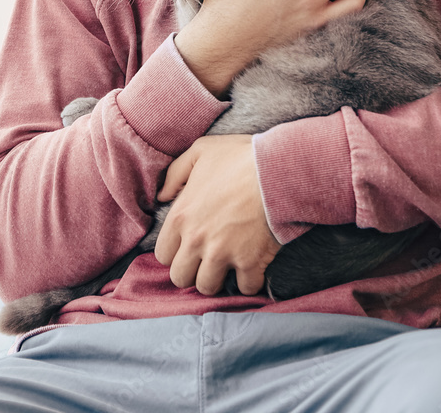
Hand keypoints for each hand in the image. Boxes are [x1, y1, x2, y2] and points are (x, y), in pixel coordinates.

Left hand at [154, 134, 280, 295]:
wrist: (277, 169)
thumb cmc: (239, 157)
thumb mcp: (201, 151)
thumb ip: (176, 173)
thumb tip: (163, 196)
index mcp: (181, 216)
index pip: (162, 254)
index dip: (175, 251)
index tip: (188, 245)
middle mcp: (196, 240)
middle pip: (180, 278)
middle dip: (192, 270)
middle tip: (206, 258)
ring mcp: (222, 253)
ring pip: (207, 287)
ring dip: (217, 278)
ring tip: (226, 265)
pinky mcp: (250, 262)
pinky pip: (244, 288)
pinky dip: (249, 281)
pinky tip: (251, 268)